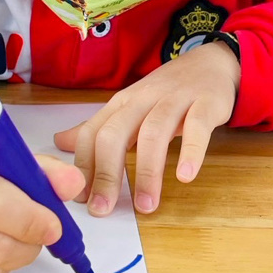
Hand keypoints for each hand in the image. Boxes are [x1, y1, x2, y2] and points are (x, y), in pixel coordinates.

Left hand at [54, 42, 239, 216]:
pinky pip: (197, 127)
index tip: (80, 199)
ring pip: (154, 133)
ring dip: (147, 172)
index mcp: (122, 104)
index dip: (84, 166)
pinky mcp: (206, 104)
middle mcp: (143, 100)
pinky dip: (191, 152)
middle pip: (116, 134)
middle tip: (103, 208)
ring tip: (146, 205)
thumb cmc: (167, 93)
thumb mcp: (129, 107)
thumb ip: (99, 128)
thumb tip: (61, 143)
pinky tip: (185, 176)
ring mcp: (175, 100)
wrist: (212, 64)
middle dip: (106, 174)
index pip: (92, 133)